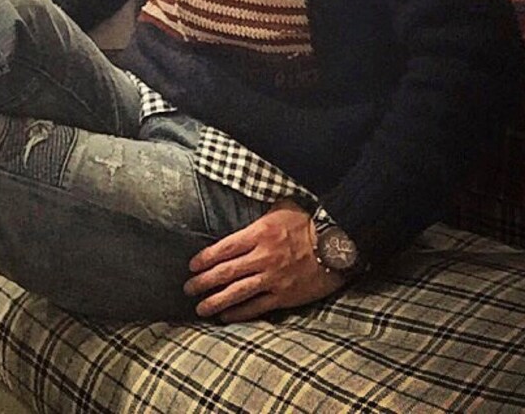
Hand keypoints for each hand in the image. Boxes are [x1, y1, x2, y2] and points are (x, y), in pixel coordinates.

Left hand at [184, 199, 343, 321]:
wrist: (337, 245)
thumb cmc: (309, 222)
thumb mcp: (282, 208)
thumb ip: (261, 214)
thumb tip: (246, 208)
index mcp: (259, 233)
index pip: (224, 248)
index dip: (205, 258)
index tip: (192, 266)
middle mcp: (262, 257)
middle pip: (226, 271)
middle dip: (203, 281)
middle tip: (188, 289)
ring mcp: (273, 278)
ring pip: (237, 292)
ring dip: (216, 301)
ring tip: (200, 308)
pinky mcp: (284, 296)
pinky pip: (257, 306)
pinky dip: (240, 312)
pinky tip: (226, 316)